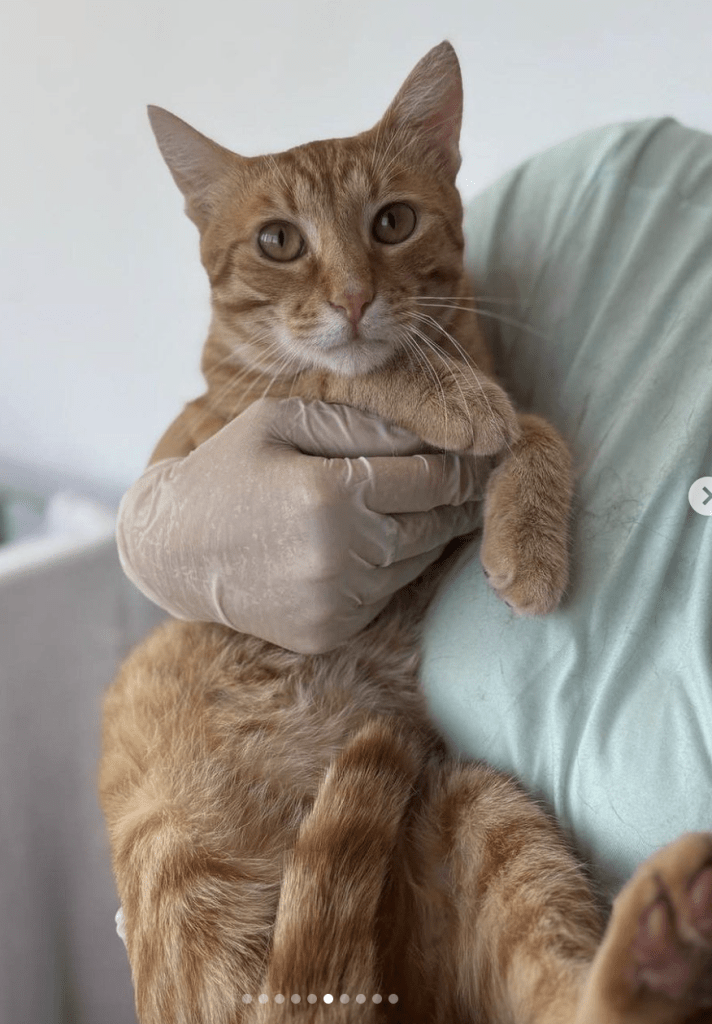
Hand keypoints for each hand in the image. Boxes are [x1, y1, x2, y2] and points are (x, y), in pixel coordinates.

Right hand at [116, 397, 483, 652]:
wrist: (172, 551)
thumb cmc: (226, 471)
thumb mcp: (281, 422)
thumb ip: (359, 424)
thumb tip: (430, 433)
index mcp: (329, 493)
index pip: (432, 480)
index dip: (464, 467)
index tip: (485, 455)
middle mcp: (340, 555)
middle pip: (434, 525)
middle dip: (458, 501)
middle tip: (474, 482)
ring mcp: (335, 601)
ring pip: (416, 562)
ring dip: (427, 534)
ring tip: (428, 508)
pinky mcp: (329, 631)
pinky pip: (386, 594)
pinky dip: (392, 568)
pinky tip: (378, 542)